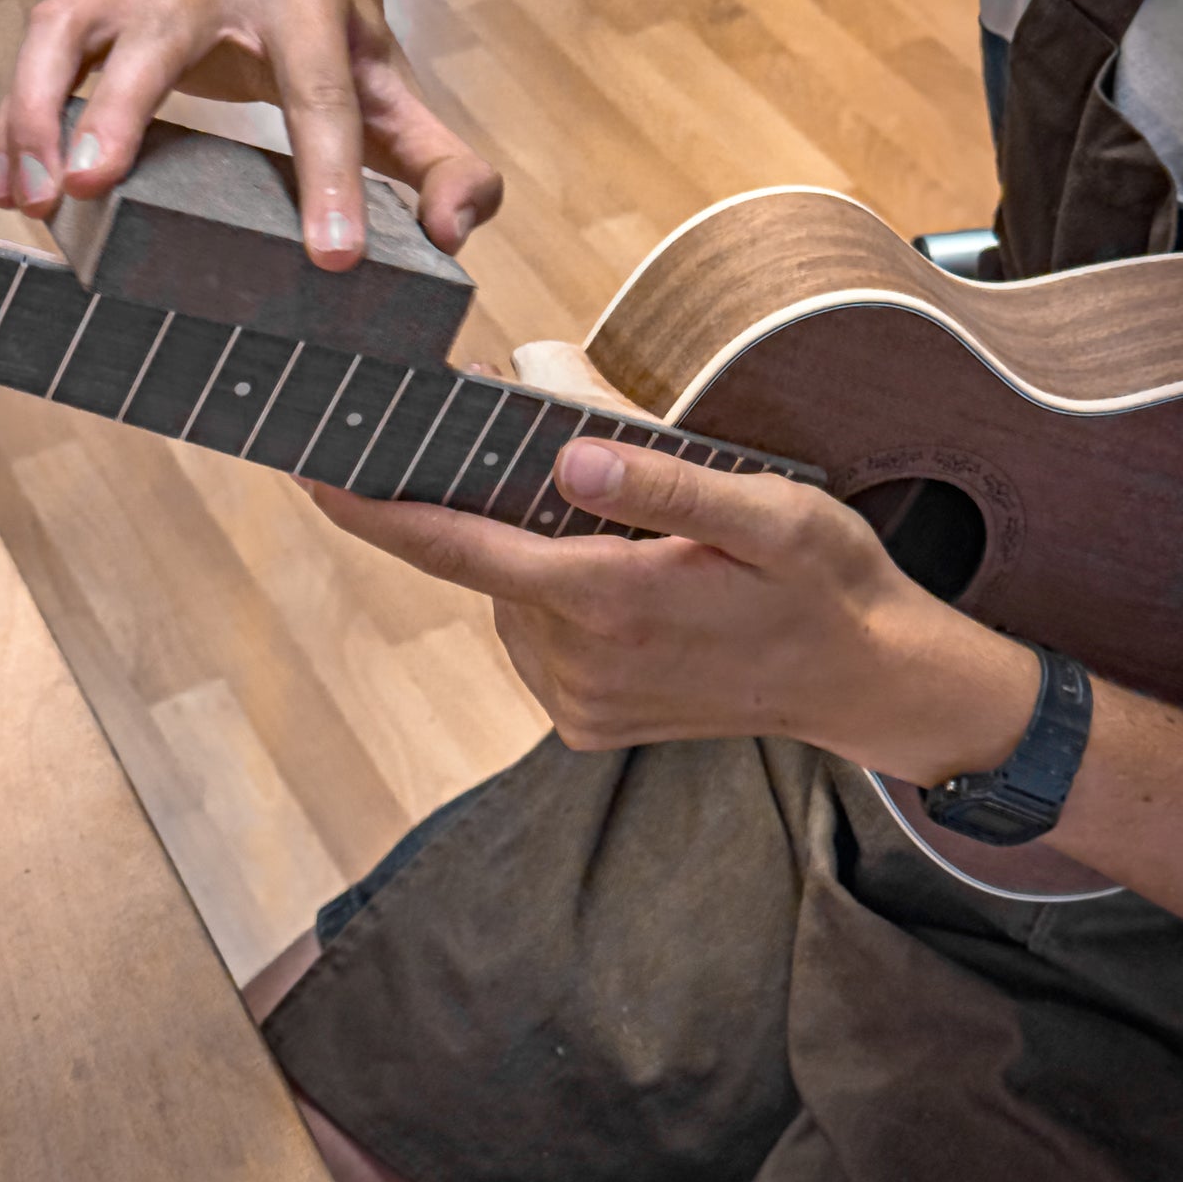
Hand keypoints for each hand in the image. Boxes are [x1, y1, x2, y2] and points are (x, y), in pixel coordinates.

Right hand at [0, 0, 501, 268]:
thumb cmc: (337, 53)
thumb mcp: (403, 105)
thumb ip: (450, 171)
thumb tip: (453, 234)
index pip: (321, 93)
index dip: (331, 179)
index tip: (331, 259)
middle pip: (165, 30)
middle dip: (128, 105)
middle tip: (97, 188)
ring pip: (73, 24)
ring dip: (42, 108)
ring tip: (33, 201)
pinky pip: (41, 47)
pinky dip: (18, 116)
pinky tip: (12, 188)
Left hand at [312, 429, 1038, 784]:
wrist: (867, 685)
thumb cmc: (825, 584)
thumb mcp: (772, 511)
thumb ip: (668, 484)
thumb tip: (570, 457)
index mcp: (611, 602)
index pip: (462, 549)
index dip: (380, 512)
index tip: (315, 474)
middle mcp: (579, 664)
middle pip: (489, 565)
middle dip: (500, 511)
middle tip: (557, 465)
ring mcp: (579, 704)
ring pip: (512, 602)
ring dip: (538, 560)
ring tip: (626, 542)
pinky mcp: (587, 724)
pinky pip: (536, 641)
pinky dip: (556, 602)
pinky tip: (624, 586)